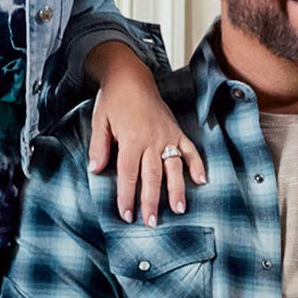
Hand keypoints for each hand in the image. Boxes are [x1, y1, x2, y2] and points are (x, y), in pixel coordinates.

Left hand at [87, 48, 205, 223]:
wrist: (131, 76)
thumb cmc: (113, 100)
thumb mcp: (100, 121)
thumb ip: (99, 147)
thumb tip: (96, 170)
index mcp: (132, 139)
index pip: (129, 175)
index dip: (127, 197)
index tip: (126, 215)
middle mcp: (152, 139)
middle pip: (152, 176)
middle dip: (152, 201)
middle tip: (152, 222)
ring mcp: (167, 135)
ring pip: (174, 168)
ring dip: (177, 189)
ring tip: (180, 209)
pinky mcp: (177, 130)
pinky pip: (190, 150)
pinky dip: (197, 164)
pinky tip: (202, 181)